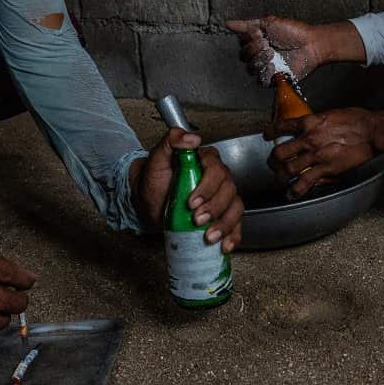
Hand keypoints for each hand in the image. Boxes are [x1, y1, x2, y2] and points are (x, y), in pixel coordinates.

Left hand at [130, 128, 243, 252]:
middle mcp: (218, 179)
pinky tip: (224, 246)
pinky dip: (233, 236)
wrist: (148, 203)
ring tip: (208, 236)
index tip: (191, 201)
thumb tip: (190, 138)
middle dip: (214, 207)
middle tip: (197, 219)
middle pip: (229, 190)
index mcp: (206, 161)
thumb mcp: (157, 159)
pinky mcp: (221, 216)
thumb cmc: (154, 181)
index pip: (217, 170)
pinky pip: (236, 225)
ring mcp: (221, 198)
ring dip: (225, 224)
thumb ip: (171, 141)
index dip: (208, 186)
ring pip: (236, 208)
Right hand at [226, 16, 321, 84]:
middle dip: (253, 48)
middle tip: (267, 43)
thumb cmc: (293, 31)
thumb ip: (246, 24)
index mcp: (257, 42)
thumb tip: (227, 23)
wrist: (310, 44)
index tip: (261, 33)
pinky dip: (265, 73)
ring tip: (272, 53)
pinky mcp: (274, 78)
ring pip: (250, 69)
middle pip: (243, 57)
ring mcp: (266, 67)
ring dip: (259, 59)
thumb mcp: (269, 22)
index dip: (248, 39)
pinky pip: (261, 80)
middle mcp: (259, 55)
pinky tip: (273, 65)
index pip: (241, 44)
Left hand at [264, 108, 383, 198]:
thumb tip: (312, 126)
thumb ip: (318, 122)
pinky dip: (295, 190)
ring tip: (280, 180)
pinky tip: (291, 194)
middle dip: (273, 160)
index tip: (266, 134)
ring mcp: (316, 155)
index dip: (270, 131)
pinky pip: (305, 182)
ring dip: (280, 177)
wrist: (370, 130)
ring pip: (288, 169)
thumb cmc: (356, 120)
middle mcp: (308, 139)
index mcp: (309, 122)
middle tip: (273, 164)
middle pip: (280, 152)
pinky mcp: (326, 168)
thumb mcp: (331, 114)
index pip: (282, 126)